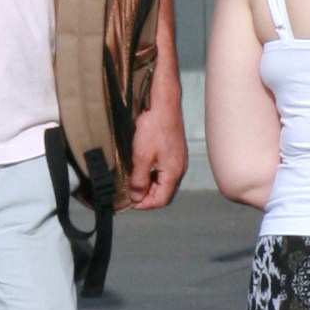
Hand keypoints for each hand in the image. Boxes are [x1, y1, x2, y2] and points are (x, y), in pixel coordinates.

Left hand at [124, 81, 188, 211]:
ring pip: (164, 183)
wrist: (163, 105)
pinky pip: (165, 172)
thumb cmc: (154, 128)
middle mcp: (179, 169)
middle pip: (164, 193)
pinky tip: (141, 169)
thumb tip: (136, 197)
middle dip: (147, 196)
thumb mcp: (141, 156)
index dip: (145, 204)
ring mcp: (178, 161)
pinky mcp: (174, 153)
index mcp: (173, 173)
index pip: (162, 200)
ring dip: (149, 186)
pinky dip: (153, 176)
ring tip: (133, 182)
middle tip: (129, 193)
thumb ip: (139, 179)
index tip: (130, 202)